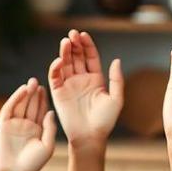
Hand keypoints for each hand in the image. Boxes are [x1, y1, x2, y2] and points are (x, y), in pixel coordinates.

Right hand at [0, 78, 56, 170]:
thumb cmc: (32, 164)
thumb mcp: (47, 146)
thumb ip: (50, 128)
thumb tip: (51, 111)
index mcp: (36, 130)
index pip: (40, 111)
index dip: (43, 100)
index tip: (48, 90)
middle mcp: (25, 125)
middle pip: (31, 105)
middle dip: (34, 94)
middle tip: (39, 82)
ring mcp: (14, 124)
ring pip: (21, 105)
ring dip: (26, 93)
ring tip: (32, 82)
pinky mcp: (3, 125)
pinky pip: (10, 109)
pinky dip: (15, 98)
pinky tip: (22, 91)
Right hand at [48, 30, 122, 148]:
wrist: (90, 137)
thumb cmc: (105, 121)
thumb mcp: (116, 99)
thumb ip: (116, 80)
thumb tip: (116, 60)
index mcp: (96, 79)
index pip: (90, 57)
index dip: (87, 45)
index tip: (84, 35)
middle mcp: (81, 80)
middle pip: (77, 57)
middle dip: (74, 44)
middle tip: (72, 33)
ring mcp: (69, 85)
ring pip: (65, 64)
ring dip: (64, 52)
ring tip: (66, 41)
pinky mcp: (58, 93)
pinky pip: (55, 77)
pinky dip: (56, 67)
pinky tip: (60, 60)